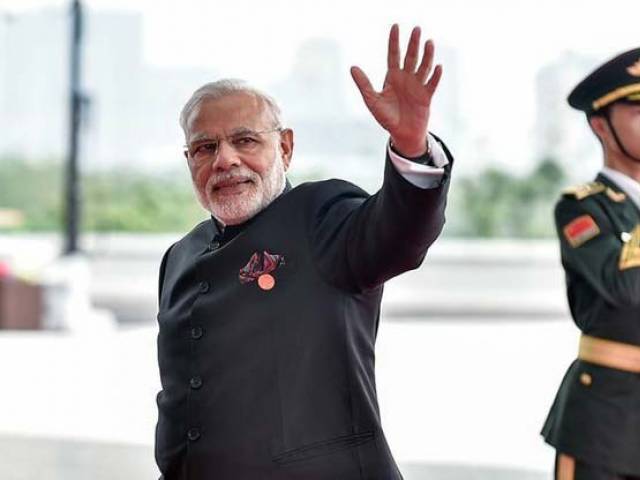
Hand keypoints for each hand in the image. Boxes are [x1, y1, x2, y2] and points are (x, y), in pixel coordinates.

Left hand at [351, 24, 442, 157]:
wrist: (401, 134)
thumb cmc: (386, 118)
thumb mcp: (372, 100)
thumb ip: (364, 84)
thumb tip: (352, 67)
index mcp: (393, 77)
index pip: (393, 55)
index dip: (394, 41)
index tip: (395, 26)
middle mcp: (406, 78)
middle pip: (411, 57)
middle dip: (413, 43)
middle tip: (416, 29)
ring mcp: (418, 86)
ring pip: (423, 66)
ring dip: (427, 55)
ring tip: (429, 42)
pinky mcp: (427, 96)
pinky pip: (432, 84)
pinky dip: (436, 75)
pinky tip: (438, 66)